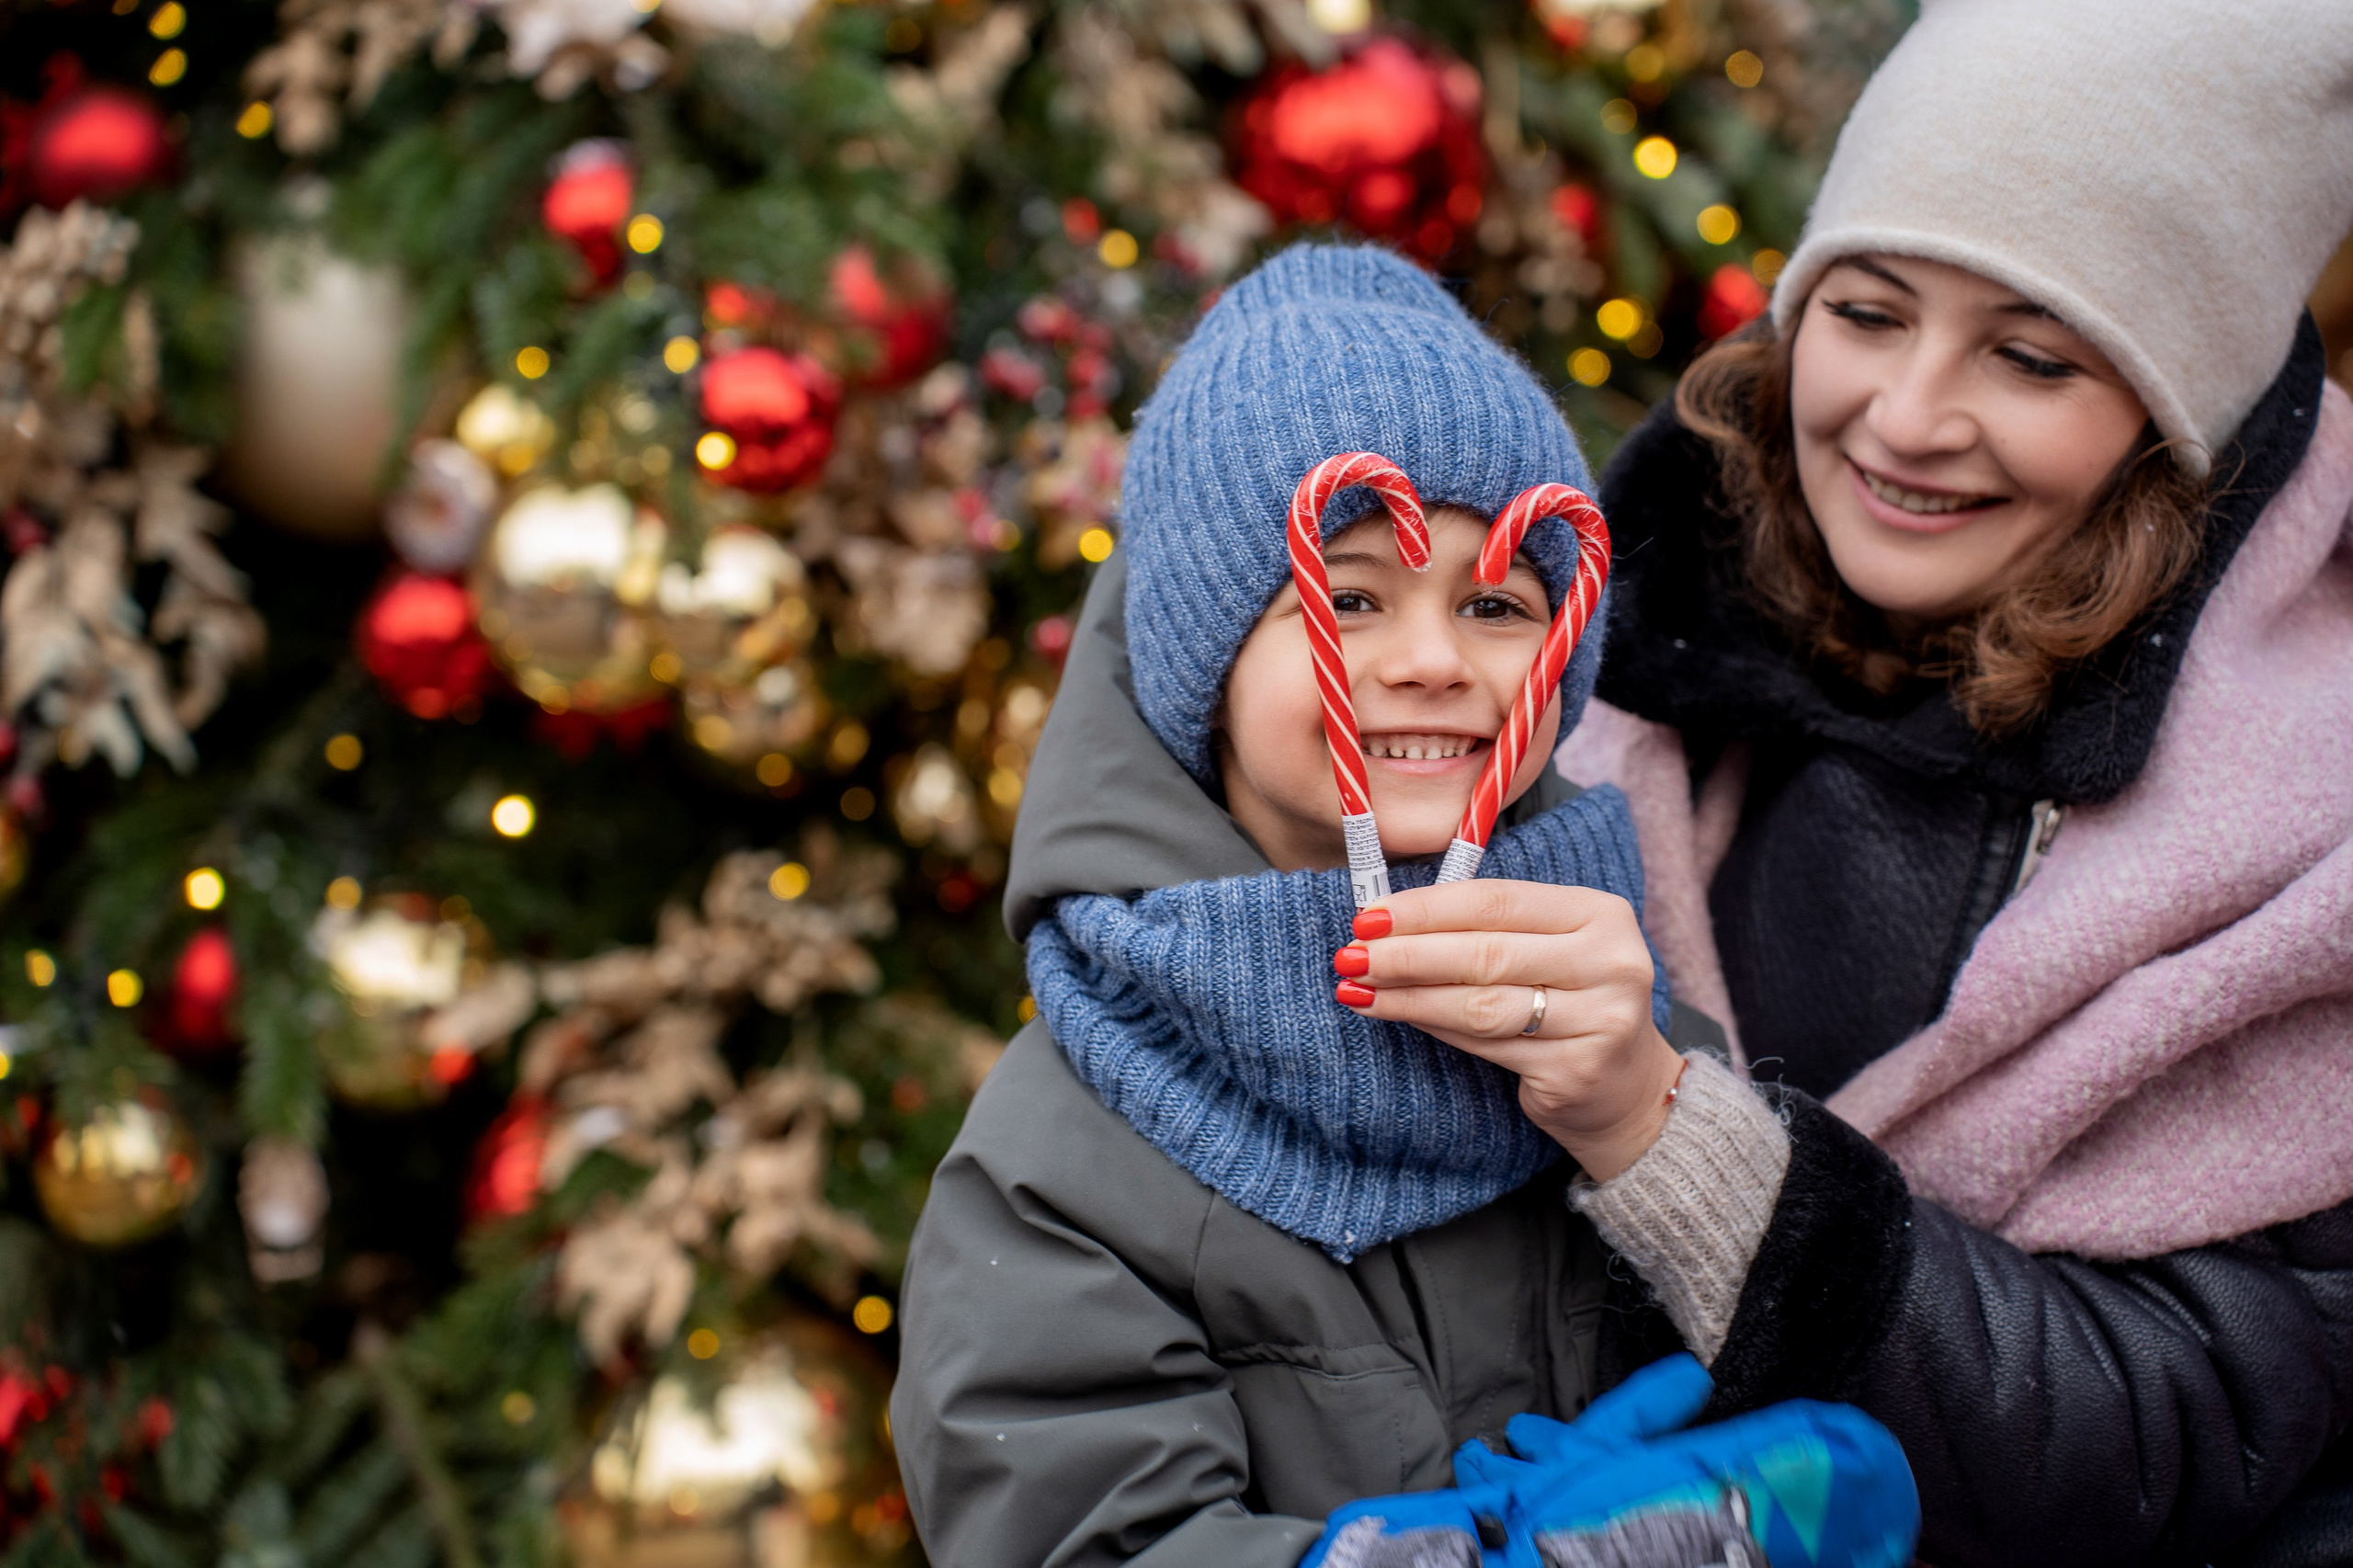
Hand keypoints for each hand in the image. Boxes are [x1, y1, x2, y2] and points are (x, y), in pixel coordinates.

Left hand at [1332, 879, 1683, 1179]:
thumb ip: (1487, 927)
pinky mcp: (1577, 1070)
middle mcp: (1610, 962)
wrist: (1627, 1089)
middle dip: (1406, 953)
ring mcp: (1599, 1020)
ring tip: (1357, 989)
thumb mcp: (1549, 948)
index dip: (1426, 908)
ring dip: (1409, 996)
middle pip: (1485, 953)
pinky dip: (1434, 1027)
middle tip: (1350, 955)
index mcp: (1600, 914)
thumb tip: (1388, 921)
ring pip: (1480, 1003)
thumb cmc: (1570, 1001)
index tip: (1368, 915)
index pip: (1496, 900)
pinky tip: (1398, 1016)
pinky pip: (1486, 1045)